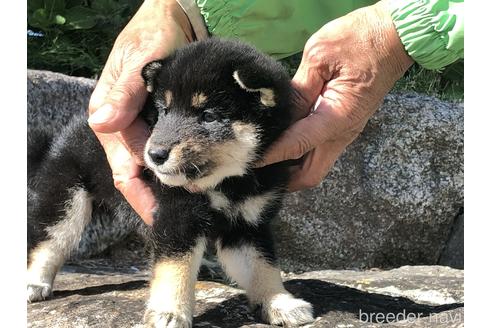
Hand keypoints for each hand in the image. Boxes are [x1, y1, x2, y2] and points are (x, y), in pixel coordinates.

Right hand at [88, 0, 192, 223]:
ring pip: (156, 166)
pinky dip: (181, 164)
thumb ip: (124, 92)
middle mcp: (125, 127)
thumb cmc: (153, 33)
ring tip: (198, 200)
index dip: (142, 196)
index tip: (162, 217)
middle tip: (188, 215)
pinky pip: (168, 151)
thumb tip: (102, 124)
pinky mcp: (161, 121)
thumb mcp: (140, 59)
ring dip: (174, 183)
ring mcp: (144, 125)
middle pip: (140, 175)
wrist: (174, 20)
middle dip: (162, 196)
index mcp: (111, 116)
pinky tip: (199, 175)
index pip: (124, 170)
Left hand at [260, 0, 413, 191]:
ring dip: (291, 166)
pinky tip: (282, 139)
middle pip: (310, 175)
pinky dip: (299, 152)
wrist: (395, 36)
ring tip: (265, 153)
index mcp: (337, 118)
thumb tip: (279, 114)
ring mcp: (345, 131)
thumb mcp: (320, 57)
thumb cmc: (359, 39)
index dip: (271, 155)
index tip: (249, 160)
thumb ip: (298, 90)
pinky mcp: (344, 125)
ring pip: (315, 165)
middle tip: (257, 164)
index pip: (296, 146)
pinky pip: (318, 149)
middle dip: (284, 177)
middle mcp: (342, 133)